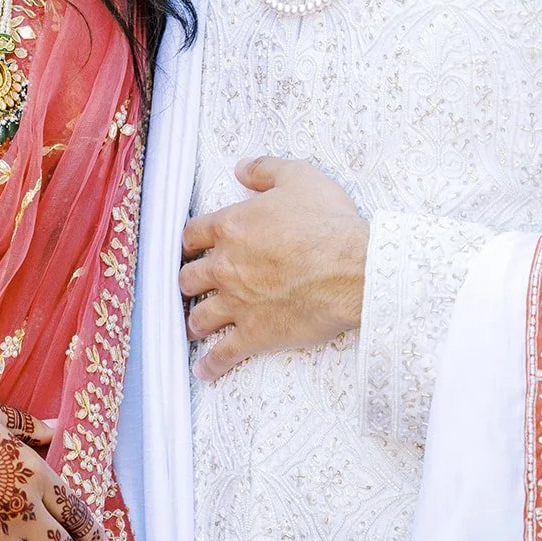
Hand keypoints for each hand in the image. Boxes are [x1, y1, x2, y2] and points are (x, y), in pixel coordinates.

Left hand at [180, 157, 369, 382]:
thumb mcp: (298, 176)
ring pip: (200, 316)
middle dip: (188, 281)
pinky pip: (224, 354)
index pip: (193, 234)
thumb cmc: (328, 221)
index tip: (189, 247)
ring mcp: (237, 302)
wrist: (352, 268)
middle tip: (190, 287)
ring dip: (194, 322)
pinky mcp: (256, 333)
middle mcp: (226, 266)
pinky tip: (204, 372)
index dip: (189, 241)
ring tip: (193, 328)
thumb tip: (241, 168)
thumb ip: (264, 169)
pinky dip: (211, 365)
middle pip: (189, 277)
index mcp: (230, 226)